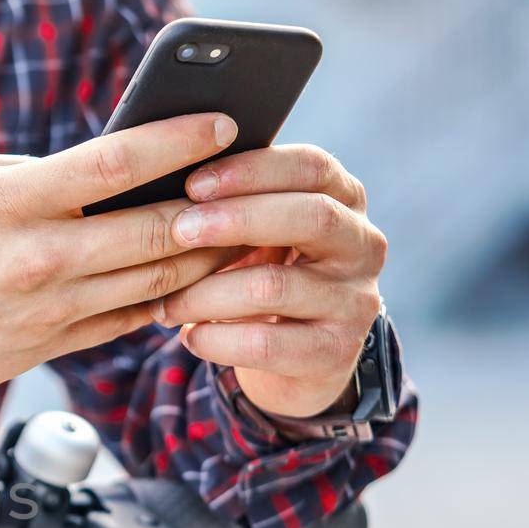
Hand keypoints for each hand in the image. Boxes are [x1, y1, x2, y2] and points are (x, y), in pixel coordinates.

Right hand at [0, 114, 241, 402]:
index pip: (115, 165)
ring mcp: (49, 310)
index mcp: (13, 203)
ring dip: (205, 259)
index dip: (178, 142)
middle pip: (154, 232)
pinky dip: (166, 301)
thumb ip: (30, 172)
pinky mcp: (50, 347)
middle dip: (213, 210)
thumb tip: (97, 171)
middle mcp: (39, 258)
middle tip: (246, 190)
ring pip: (155, 283)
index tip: (221, 125)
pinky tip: (188, 281)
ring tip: (236, 235)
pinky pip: (128, 322)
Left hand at [152, 144, 387, 418]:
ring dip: (206, 292)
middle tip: (177, 231)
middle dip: (236, 220)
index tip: (194, 183)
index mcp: (345, 200)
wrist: (298, 360)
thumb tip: (166, 183)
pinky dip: (216, 338)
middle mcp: (363, 246)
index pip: (311, 167)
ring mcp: (355, 302)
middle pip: (311, 217)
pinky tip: (189, 335)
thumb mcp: (260, 234)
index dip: (253, 170)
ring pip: (274, 286)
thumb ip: (235, 204)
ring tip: (165, 302)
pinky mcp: (334, 353)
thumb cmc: (264, 275)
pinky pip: (264, 343)